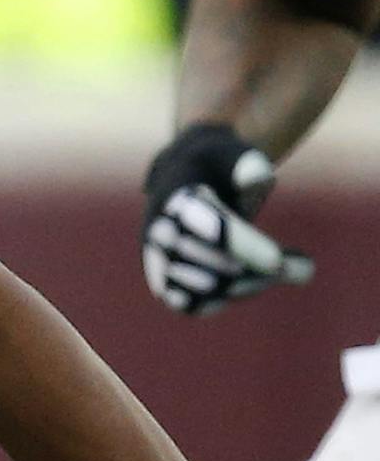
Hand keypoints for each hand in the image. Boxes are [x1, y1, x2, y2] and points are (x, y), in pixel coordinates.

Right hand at [141, 123, 312, 314]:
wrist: (184, 177)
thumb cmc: (220, 166)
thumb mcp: (235, 155)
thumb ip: (247, 165)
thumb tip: (258, 177)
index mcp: (174, 196)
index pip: (211, 228)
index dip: (244, 246)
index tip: (278, 262)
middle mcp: (159, 232)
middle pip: (214, 265)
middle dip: (261, 267)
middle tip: (302, 265)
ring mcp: (158, 260)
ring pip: (206, 290)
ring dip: (251, 285)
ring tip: (287, 270)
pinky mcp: (163, 284)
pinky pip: (195, 305)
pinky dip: (231, 297)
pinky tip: (259, 280)